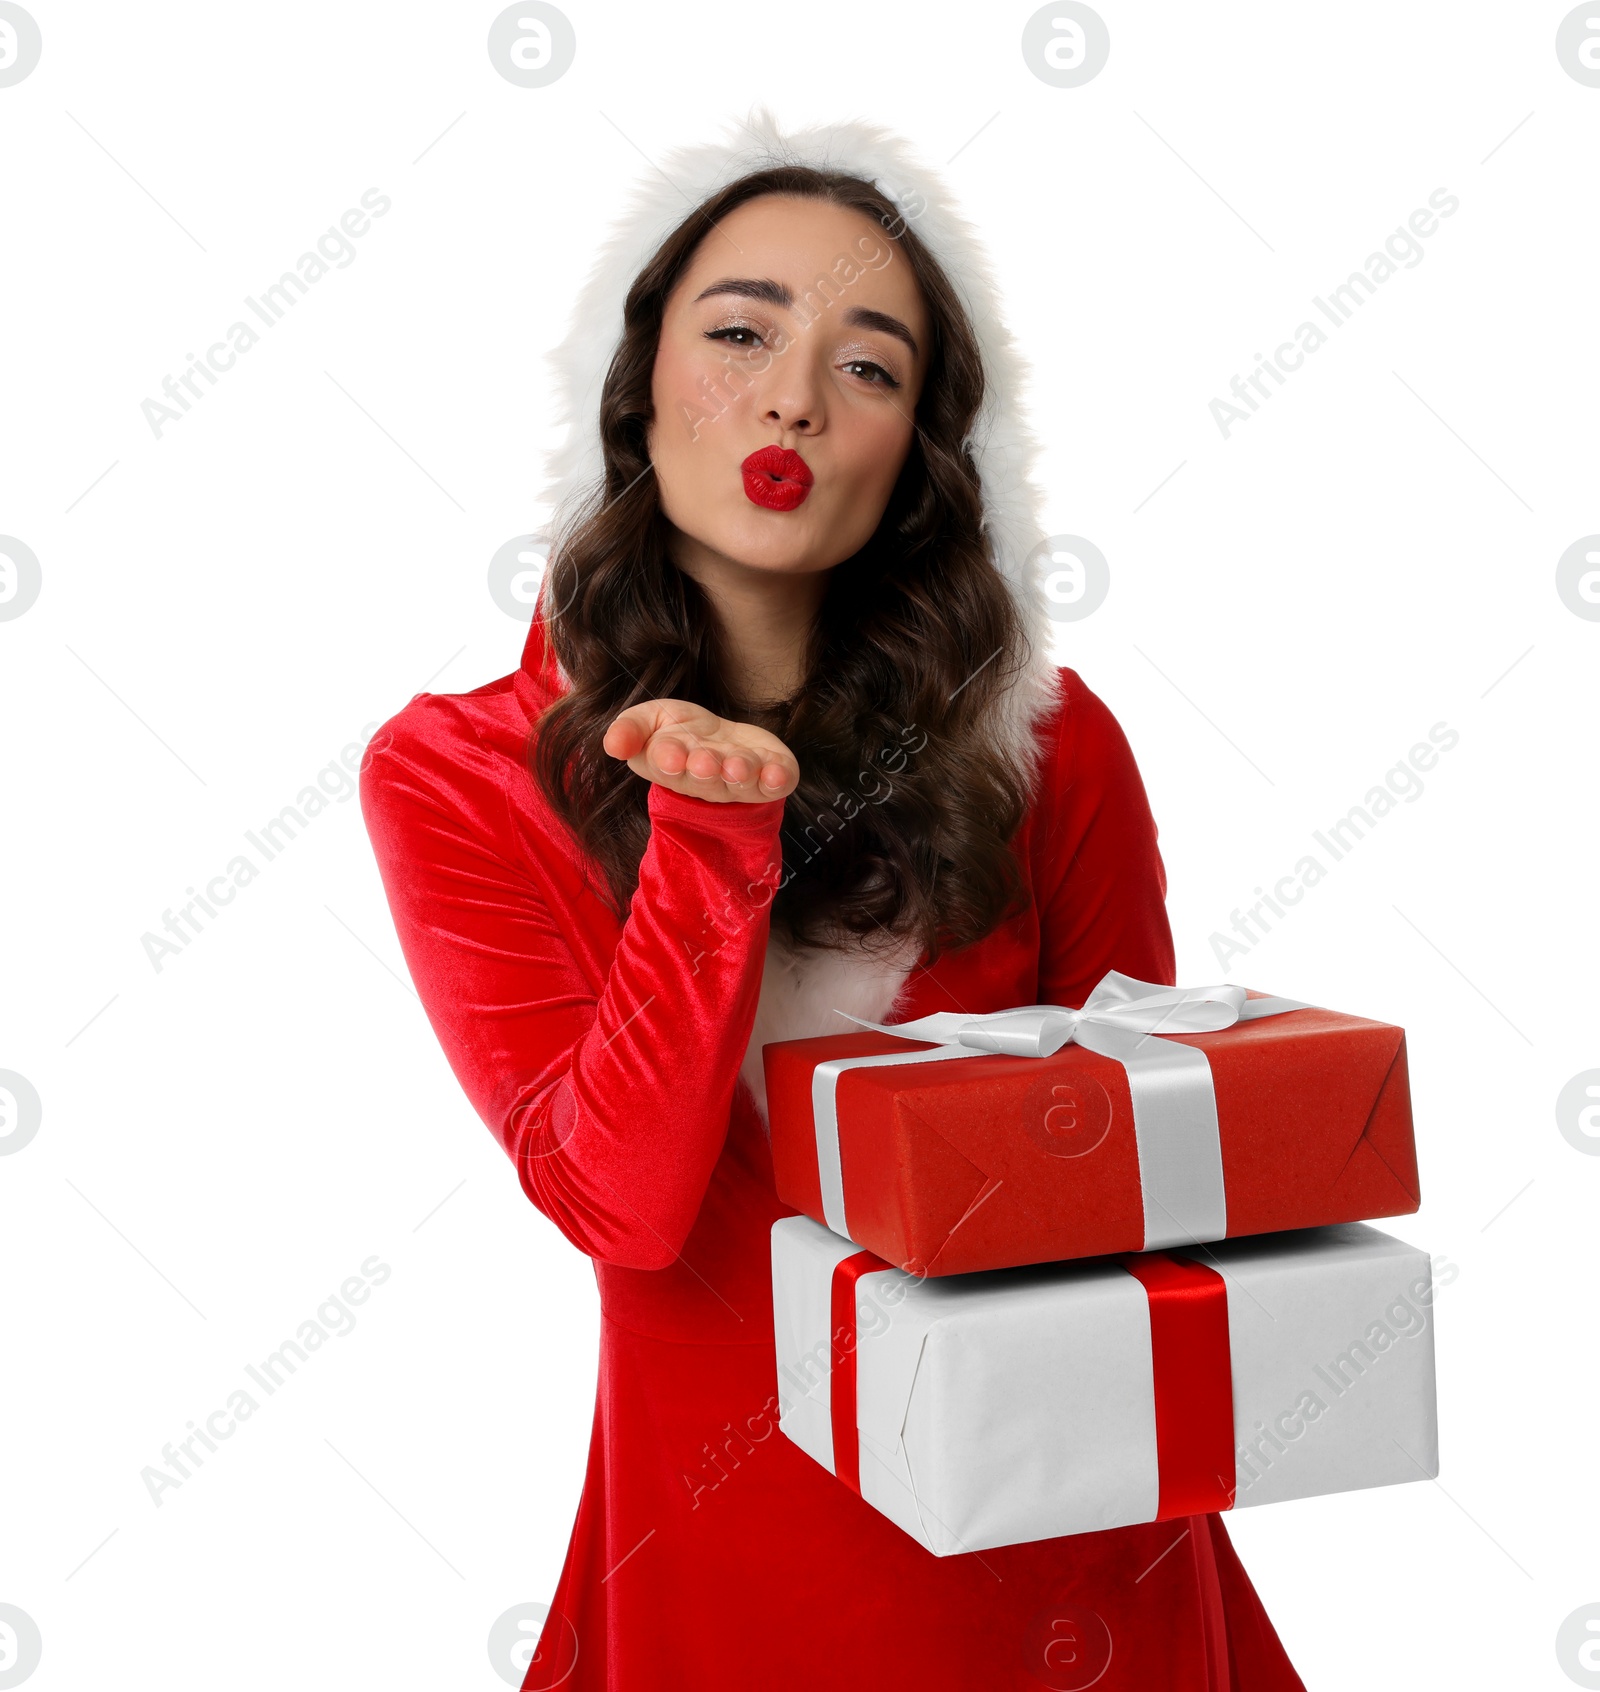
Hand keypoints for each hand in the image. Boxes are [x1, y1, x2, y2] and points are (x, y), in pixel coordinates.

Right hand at [603, 699, 798, 803]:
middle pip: (705, 778)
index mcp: (670, 765)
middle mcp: (705, 778)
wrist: (716, 738)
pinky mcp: (769, 777)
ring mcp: (738, 781)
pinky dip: (778, 779)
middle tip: (705, 761)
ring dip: (740, 773)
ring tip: (738, 765)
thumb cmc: (676, 731)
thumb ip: (628, 729)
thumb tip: (612, 744)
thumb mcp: (646, 719)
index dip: (669, 760)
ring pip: (740, 782)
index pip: (666, 765)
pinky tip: (778, 773)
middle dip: (706, 769)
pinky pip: (775, 784)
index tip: (672, 755)